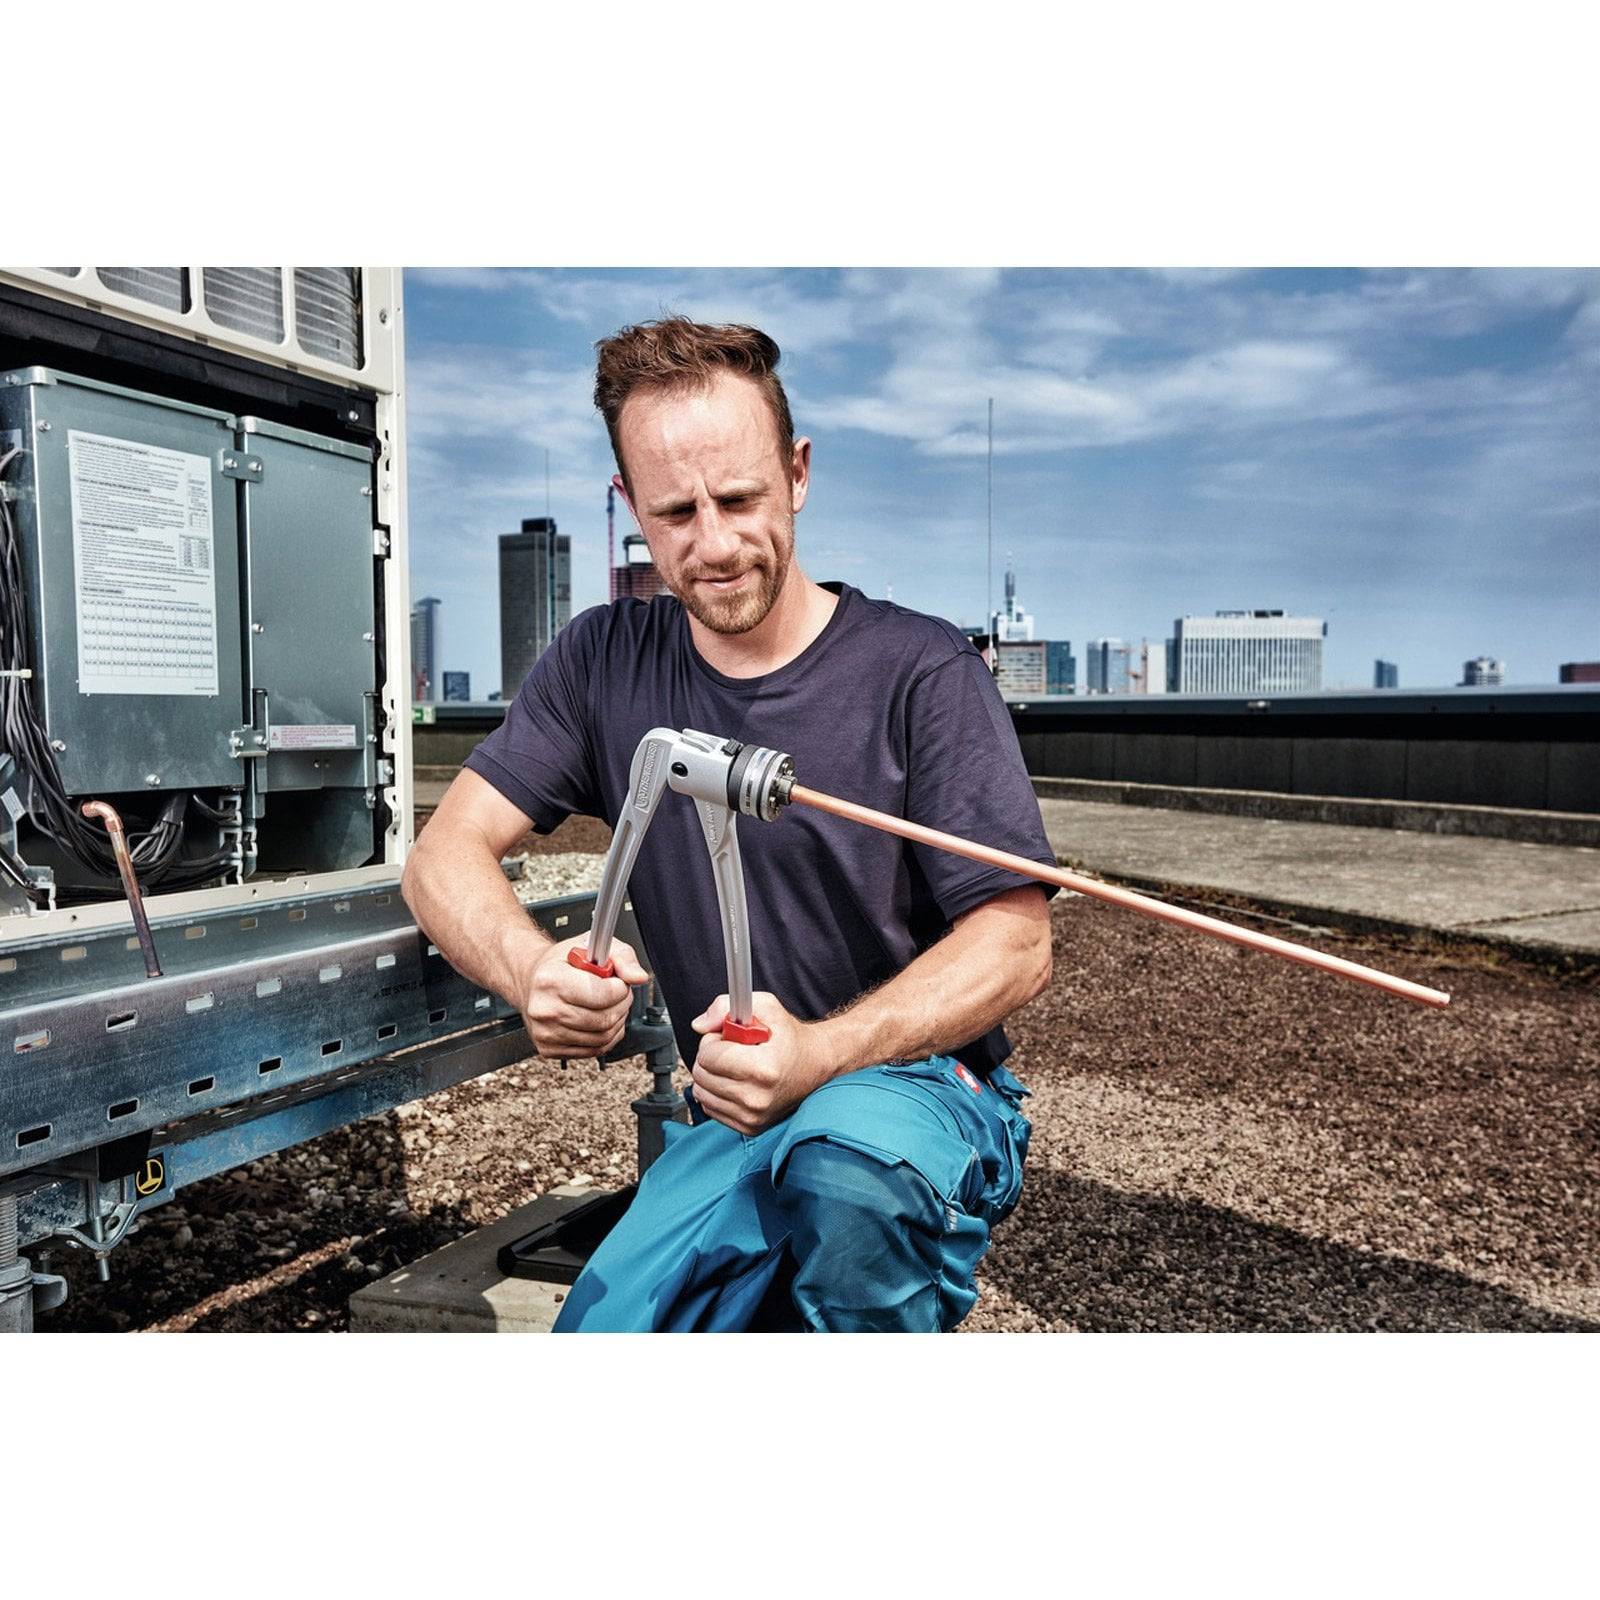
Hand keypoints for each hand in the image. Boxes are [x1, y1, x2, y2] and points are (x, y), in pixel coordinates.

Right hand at [519, 935, 647, 1058]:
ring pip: (602, 1037)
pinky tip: (600, 1020)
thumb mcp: (592, 945)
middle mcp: (544, 1008)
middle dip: (621, 1005)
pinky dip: (606, 1036)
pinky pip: (593, 1050)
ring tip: (609, 1005)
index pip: (601, 995)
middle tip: (618, 993)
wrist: (532, 980)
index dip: (620, 988)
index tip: (619, 982)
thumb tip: (637, 977)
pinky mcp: (549, 1049)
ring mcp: (545, 1032)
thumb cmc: (562, 963)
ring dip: (616, 1021)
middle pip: (603, 1019)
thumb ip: (622, 957)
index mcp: (550, 979)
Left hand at [690, 991, 831, 1134]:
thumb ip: (726, 1007)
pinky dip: (716, 1093)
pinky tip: (735, 1082)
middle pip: (702, 1075)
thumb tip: (699, 1025)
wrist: (815, 1065)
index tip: (729, 1037)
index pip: (708, 1056)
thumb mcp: (765, 1007)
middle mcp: (757, 1098)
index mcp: (763, 1068)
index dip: (714, 1040)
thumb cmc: (789, 1037)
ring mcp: (753, 1116)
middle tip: (732, 1051)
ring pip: (702, 1093)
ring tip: (734, 1066)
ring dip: (711, 1076)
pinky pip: (710, 1108)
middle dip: (710, 1057)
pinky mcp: (749, 1127)